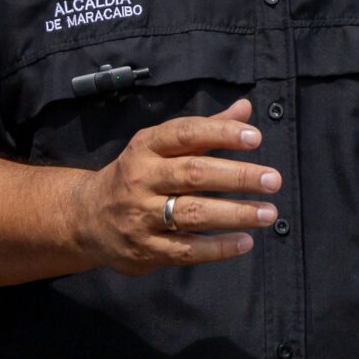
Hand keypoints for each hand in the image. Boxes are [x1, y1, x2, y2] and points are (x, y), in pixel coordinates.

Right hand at [70, 100, 279, 275]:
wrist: (86, 217)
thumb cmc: (137, 175)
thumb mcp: (161, 146)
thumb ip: (205, 130)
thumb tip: (245, 108)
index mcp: (146, 147)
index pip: (185, 134)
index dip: (220, 133)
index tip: (255, 138)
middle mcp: (141, 178)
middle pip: (193, 174)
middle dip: (237, 176)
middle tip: (273, 180)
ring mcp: (141, 215)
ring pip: (191, 213)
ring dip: (234, 214)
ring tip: (269, 213)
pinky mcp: (145, 249)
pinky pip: (185, 249)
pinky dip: (217, 248)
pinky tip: (244, 242)